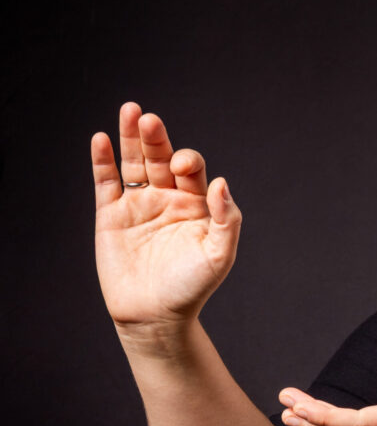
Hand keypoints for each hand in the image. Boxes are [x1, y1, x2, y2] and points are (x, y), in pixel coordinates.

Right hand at [92, 102, 241, 331]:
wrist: (155, 316)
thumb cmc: (192, 287)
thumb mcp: (219, 254)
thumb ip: (226, 218)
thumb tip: (221, 182)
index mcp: (197, 204)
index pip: (192, 169)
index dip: (187, 161)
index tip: (181, 167)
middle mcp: (168, 199)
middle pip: (160, 158)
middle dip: (156, 138)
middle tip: (148, 118)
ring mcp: (139, 205)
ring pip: (133, 163)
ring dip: (131, 138)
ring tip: (130, 110)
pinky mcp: (111, 215)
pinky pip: (106, 182)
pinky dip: (103, 161)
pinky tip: (101, 139)